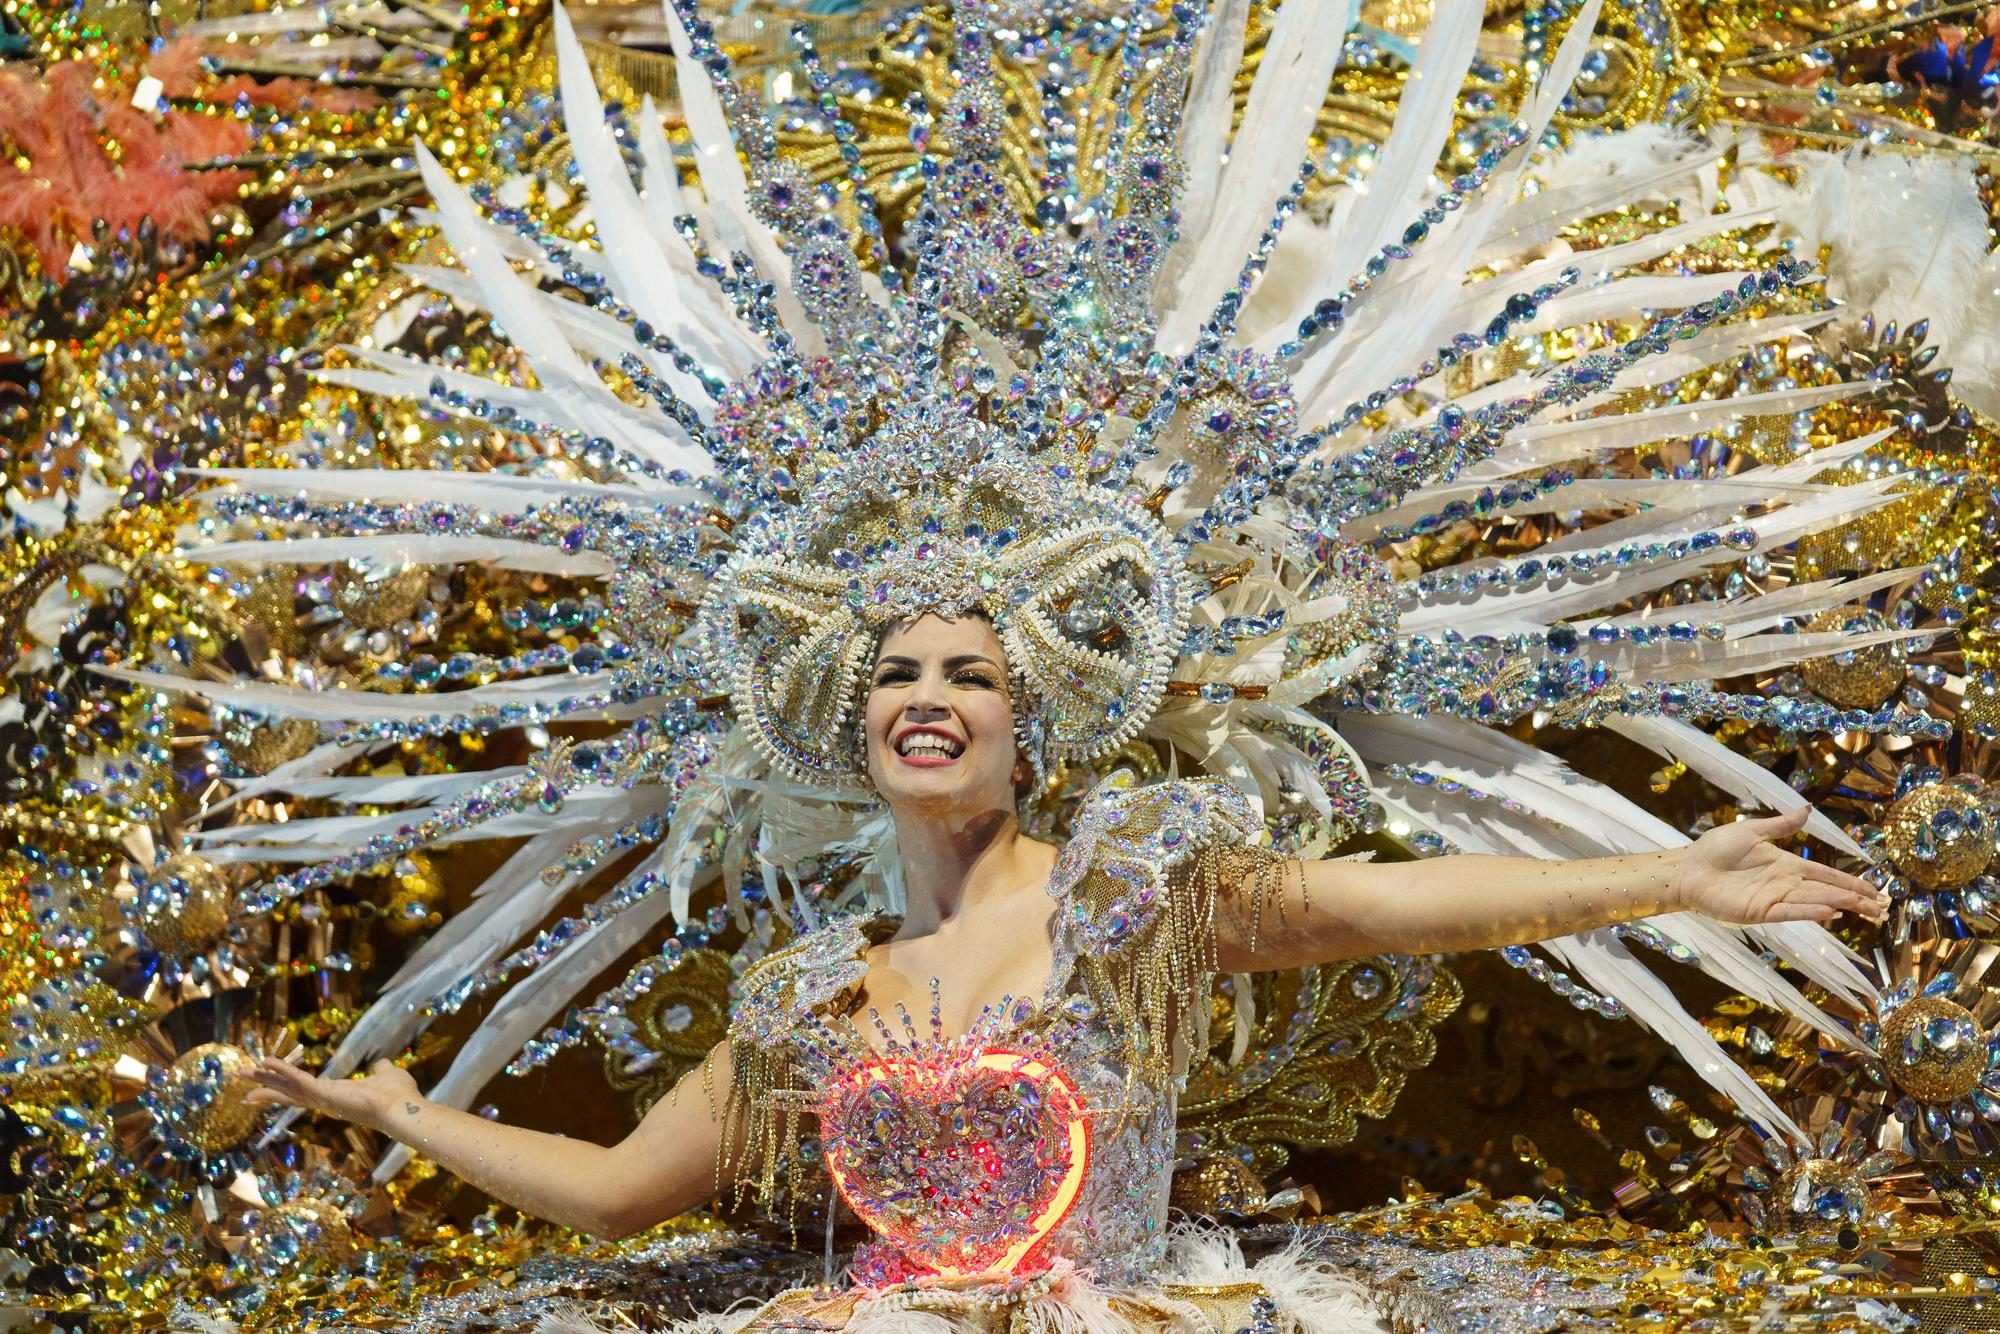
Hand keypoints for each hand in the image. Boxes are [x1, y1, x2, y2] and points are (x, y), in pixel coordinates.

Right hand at [245, 1055, 420, 1129]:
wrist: (401, 1107)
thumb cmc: (397, 1095)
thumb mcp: (386, 1075)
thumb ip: (380, 1070)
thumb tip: (381, 1064)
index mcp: (335, 1096)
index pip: (304, 1091)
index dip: (285, 1086)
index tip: (268, 1082)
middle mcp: (324, 1100)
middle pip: (287, 1093)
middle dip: (264, 1086)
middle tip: (242, 1076)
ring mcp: (321, 1099)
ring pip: (287, 1087)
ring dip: (265, 1078)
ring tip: (243, 1071)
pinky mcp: (323, 1093)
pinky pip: (298, 1080)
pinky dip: (283, 1070)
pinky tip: (267, 1061)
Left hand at [1672, 806, 1885, 925]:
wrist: (1688, 868)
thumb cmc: (1716, 849)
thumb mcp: (1752, 831)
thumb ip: (1782, 824)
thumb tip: (1808, 809)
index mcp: (1786, 865)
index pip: (1826, 874)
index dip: (1850, 882)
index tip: (1874, 890)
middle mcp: (1785, 884)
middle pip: (1828, 892)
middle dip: (1855, 899)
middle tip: (1882, 908)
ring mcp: (1774, 899)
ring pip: (1815, 903)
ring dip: (1841, 906)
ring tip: (1866, 911)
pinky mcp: (1759, 912)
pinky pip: (1790, 912)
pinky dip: (1810, 912)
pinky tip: (1830, 912)